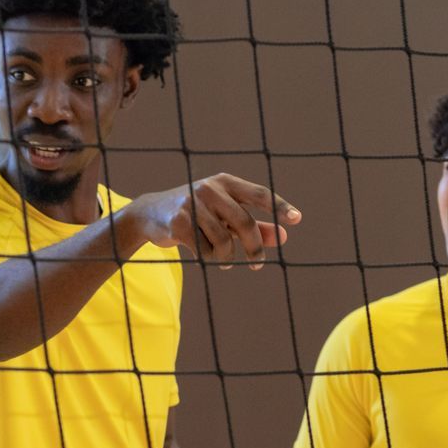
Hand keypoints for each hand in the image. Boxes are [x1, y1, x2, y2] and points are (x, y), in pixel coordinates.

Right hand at [135, 174, 299, 267]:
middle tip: (258, 264)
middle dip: (254, 247)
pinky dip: (208, 259)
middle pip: (243, 222)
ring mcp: (192, 204)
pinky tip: (205, 257)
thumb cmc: (196, 214)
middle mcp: (209, 189)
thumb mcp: (225, 217)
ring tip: (225, 262)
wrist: (150, 215)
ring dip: (227, 258)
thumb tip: (283, 236)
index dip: (279, 207)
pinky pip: (204, 250)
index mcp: (225, 183)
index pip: (259, 193)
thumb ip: (254, 225)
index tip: (296, 219)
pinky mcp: (178, 222)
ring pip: (223, 241)